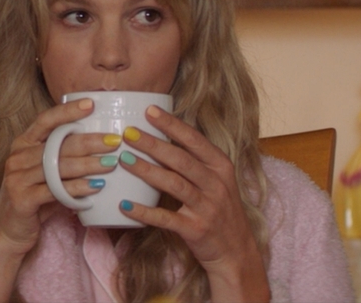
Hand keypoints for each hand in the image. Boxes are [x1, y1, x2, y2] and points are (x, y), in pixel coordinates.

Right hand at [0, 98, 119, 301]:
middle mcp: (17, 157)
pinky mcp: (22, 198)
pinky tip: (96, 188)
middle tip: (115, 140)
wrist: (10, 231)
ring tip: (111, 163)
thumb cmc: (34, 198)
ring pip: (59, 166)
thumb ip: (63, 158)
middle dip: (90, 141)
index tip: (91, 104)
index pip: (46, 120)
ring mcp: (17, 177)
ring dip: (89, 164)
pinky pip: (56, 190)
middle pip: (58, 143)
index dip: (68, 111)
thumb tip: (102, 144)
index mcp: (22, 144)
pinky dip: (78, 188)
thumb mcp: (45, 174)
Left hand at [117, 106, 270, 301]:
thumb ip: (196, 161)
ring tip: (124, 159)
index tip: (149, 110)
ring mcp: (207, 207)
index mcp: (221, 167)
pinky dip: (144, 211)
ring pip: (174, 184)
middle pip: (181, 159)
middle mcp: (216, 184)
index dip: (172, 124)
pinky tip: (125, 204)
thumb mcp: (216, 181)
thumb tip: (162, 136)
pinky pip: (166, 218)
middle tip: (128, 133)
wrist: (236, 251)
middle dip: (153, 144)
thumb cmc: (220, 210)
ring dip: (147, 171)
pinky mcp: (196, 230)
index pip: (195, 140)